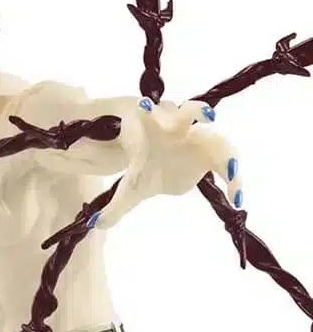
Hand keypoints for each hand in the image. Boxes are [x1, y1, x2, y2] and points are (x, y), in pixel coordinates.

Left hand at [86, 97, 242, 228]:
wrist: (165, 168)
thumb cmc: (146, 169)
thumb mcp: (130, 189)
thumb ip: (115, 206)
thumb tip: (96, 224)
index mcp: (151, 131)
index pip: (147, 116)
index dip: (147, 110)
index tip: (142, 106)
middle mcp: (178, 129)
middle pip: (188, 113)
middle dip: (194, 112)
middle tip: (204, 116)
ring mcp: (199, 138)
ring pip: (216, 138)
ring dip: (225, 150)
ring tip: (231, 169)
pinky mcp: (215, 152)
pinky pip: (229, 162)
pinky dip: (234, 179)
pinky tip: (236, 199)